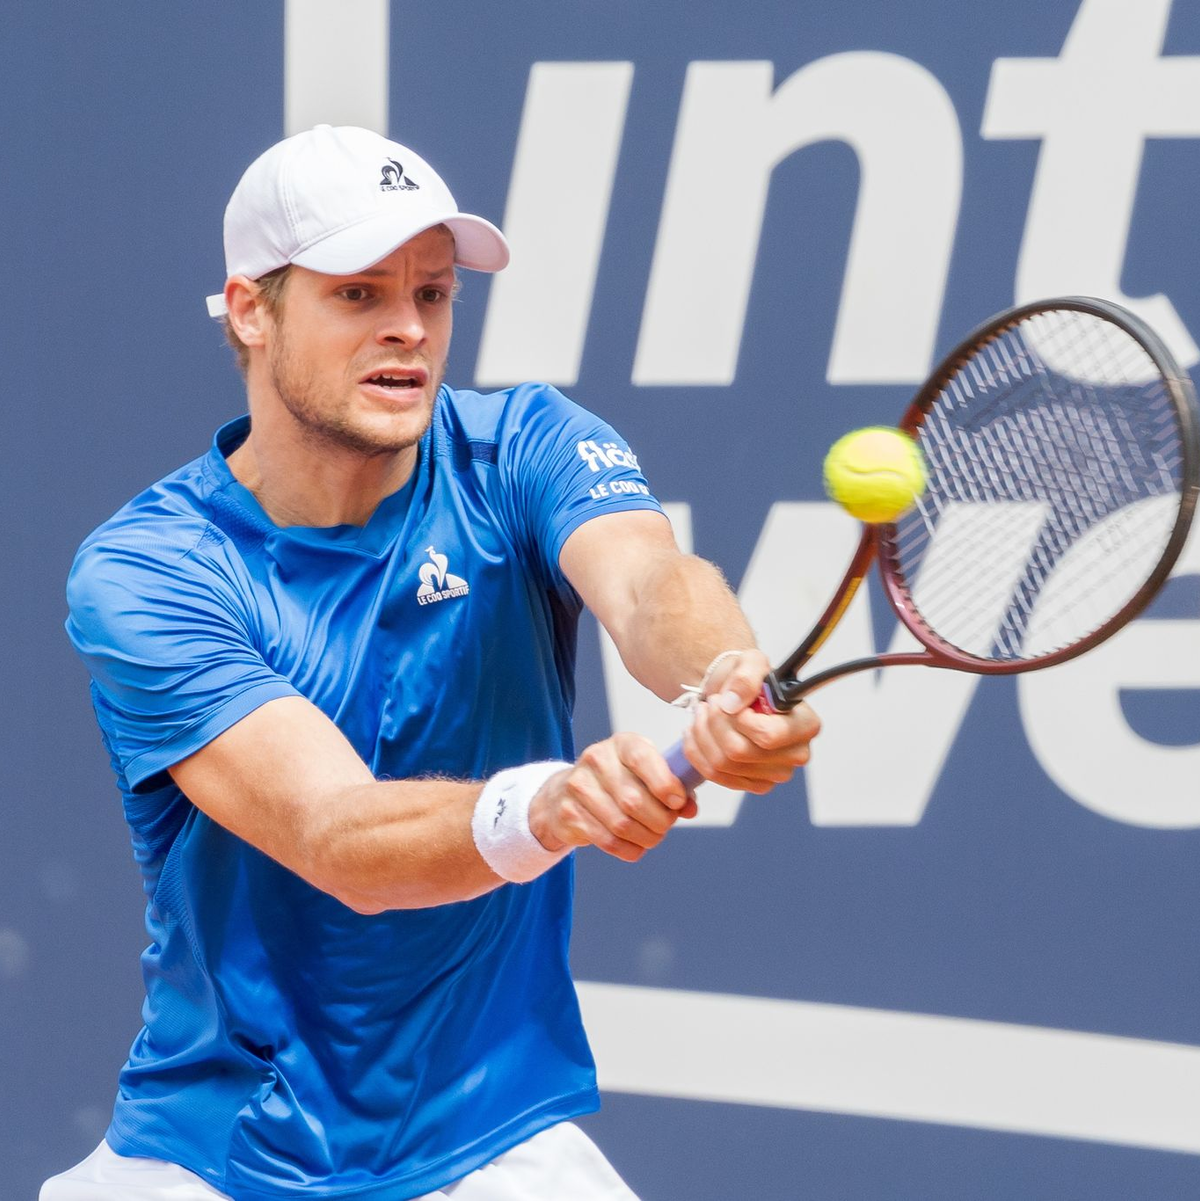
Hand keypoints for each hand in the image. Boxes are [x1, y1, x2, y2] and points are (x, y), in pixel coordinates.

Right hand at [528, 733, 697, 861]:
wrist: (567, 793)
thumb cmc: (619, 781)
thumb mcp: (646, 774)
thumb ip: (673, 788)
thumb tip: (689, 808)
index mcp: (621, 744)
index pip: (642, 759)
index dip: (664, 783)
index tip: (678, 802)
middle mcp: (597, 759)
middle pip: (633, 800)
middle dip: (659, 820)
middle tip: (666, 824)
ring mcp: (578, 786)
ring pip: (621, 824)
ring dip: (646, 837)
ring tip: (653, 836)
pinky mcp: (569, 812)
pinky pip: (608, 840)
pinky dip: (629, 849)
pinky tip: (636, 846)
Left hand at [682, 649, 819, 792]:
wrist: (737, 696)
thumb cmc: (751, 681)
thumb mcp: (751, 662)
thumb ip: (746, 676)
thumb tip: (732, 703)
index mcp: (805, 724)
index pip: (768, 735)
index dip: (740, 720)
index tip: (729, 701)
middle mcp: (796, 754)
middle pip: (739, 752)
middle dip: (714, 723)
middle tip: (711, 703)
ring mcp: (775, 774)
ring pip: (722, 764)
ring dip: (702, 735)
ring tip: (701, 714)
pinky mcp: (753, 784)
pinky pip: (715, 775)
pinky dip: (697, 752)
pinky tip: (697, 732)